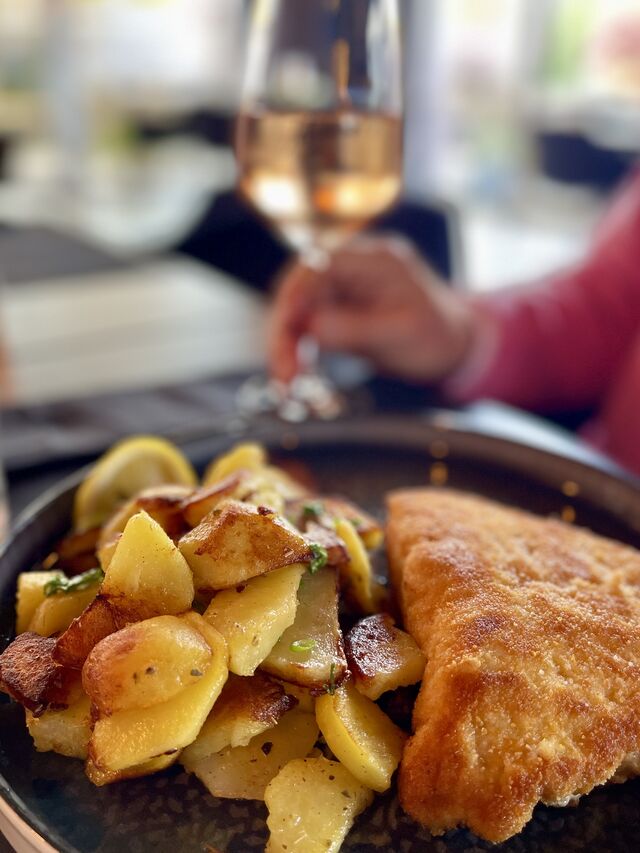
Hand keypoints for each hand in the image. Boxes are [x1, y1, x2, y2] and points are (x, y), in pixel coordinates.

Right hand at [268, 236, 474, 384]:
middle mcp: (352, 268)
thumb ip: (355, 328)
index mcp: (374, 260)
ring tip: (285, 381)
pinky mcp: (337, 312)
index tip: (286, 326)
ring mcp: (343, 289)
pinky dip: (296, 349)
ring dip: (286, 343)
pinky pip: (306, 327)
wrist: (454, 347)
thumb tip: (310, 329)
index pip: (318, 263)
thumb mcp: (400, 334)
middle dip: (285, 328)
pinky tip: (293, 374)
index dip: (295, 293)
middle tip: (282, 370)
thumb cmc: (437, 335)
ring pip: (298, 310)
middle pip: (301, 288)